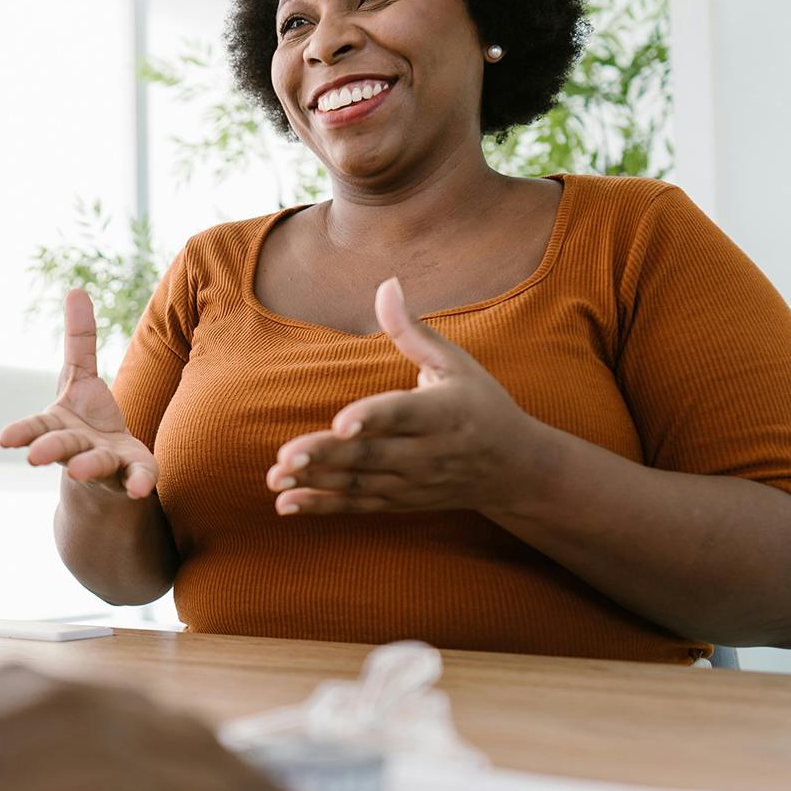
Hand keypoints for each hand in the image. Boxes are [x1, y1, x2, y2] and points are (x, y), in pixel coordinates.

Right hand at [0, 289, 158, 499]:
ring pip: (94, 464)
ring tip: (78, 470)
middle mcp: (77, 447)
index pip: (37, 427)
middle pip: (61, 447)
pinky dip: (138, 483)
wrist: (107, 470)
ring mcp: (104, 463)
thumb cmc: (86, 418)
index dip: (22, 433)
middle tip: (33, 457)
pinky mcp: (131, 474)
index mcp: (59, 425)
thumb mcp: (81, 376)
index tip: (4, 440)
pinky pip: (137, 479)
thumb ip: (79, 339)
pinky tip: (141, 490)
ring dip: (86, 466)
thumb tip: (76, 288)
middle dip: (48, 450)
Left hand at [267, 277, 552, 515]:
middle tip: (285, 455)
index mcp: (443, 412)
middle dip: (327, 456)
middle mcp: (427, 452)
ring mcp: (412, 481)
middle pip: (371, 454)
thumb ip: (413, 331)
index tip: (340, 422)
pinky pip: (357, 505)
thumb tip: (386, 285)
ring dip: (315, 482)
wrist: (515, 470)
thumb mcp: (456, 364)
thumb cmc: (482, 405)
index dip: (371, 418)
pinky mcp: (400, 500)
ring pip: (359, 483)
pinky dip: (322, 506)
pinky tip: (286, 504)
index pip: (402, 414)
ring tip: (275, 477)